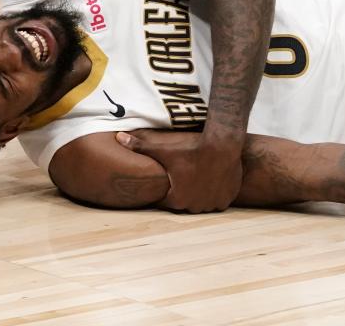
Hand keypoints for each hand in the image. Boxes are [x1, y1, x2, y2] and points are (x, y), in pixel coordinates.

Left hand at [116, 131, 243, 212]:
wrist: (223, 146)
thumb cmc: (191, 149)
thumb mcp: (163, 149)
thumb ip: (139, 146)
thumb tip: (118, 137)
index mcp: (176, 200)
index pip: (165, 200)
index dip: (167, 189)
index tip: (171, 177)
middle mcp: (194, 207)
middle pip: (184, 202)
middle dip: (183, 192)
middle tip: (185, 174)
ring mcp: (212, 204)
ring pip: (202, 202)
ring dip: (200, 194)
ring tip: (199, 176)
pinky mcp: (226, 199)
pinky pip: (217, 200)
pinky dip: (215, 193)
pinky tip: (212, 179)